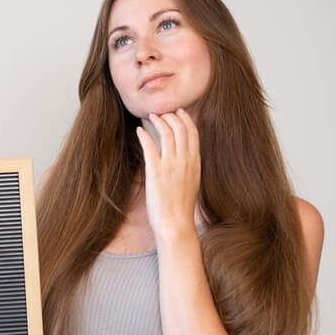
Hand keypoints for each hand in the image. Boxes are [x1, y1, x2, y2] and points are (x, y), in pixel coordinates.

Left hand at [135, 108, 200, 235]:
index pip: (193, 133)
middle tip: (162, 113)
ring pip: (166, 133)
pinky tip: (140, 131)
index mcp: (196, 163)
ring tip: (152, 117)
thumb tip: (185, 156)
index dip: (186, 119)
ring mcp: (170, 165)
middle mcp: (185, 161)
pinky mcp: (156, 171)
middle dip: (171, 117)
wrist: (176, 223)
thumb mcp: (193, 183)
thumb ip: (190, 167)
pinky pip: (150, 146)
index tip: (180, 112)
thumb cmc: (182, 207)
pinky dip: (144, 135)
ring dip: (158, 122)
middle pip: (180, 129)